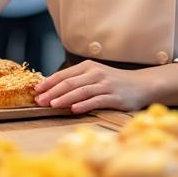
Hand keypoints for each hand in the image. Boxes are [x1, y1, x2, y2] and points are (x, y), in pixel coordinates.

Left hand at [34, 61, 163, 113]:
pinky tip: (74, 109)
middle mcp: (96, 74)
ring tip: (52, 105)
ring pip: (81, 91)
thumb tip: (52, 89)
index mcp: (88, 67)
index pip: (64, 75)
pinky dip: (84, 105)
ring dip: (64, 98)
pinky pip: (96, 101)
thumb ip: (77, 80)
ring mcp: (105, 85)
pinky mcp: (114, 97)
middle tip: (39, 101)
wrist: (141, 84)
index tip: (36, 91)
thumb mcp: (94, 75)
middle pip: (69, 83)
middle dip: (52, 92)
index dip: (49, 83)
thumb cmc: (113, 81)